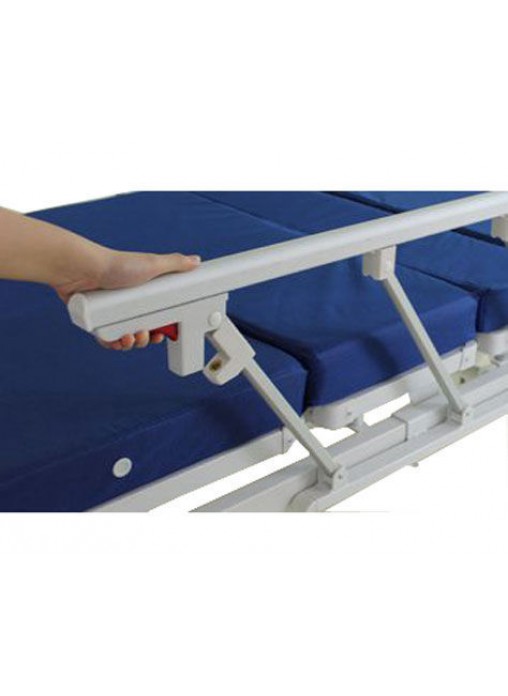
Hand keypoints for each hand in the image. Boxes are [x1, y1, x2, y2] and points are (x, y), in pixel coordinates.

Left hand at [54, 250, 200, 349]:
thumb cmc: (115, 264)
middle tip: (149, 334)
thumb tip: (196, 261)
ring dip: (133, 343)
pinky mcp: (95, 321)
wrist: (83, 269)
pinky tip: (118, 341)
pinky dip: (114, 343)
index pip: (157, 317)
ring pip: (125, 337)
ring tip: (132, 337)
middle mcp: (127, 305)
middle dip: (148, 338)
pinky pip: (107, 339)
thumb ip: (175, 263)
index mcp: (142, 295)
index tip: (166, 332)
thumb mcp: (151, 264)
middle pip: (143, 330)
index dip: (163, 327)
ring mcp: (110, 313)